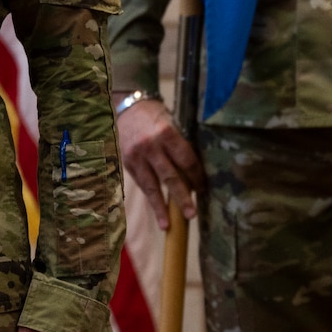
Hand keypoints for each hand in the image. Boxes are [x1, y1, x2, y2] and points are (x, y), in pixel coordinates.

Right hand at [117, 97, 202, 230]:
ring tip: (168, 225)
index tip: (203, 188)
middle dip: (182, 197)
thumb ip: (181, 146)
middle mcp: (151, 146)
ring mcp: (137, 156)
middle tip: (191, 214)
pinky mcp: (127, 163)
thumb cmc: (156, 116)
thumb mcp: (172, 123)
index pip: (186, 159)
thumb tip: (195, 174)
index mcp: (167, 133)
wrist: (128, 107)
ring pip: (151, 186)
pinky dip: (150, 199)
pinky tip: (157, 213)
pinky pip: (142, 185)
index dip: (196, 176)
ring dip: (161, 207)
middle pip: (170, 176)